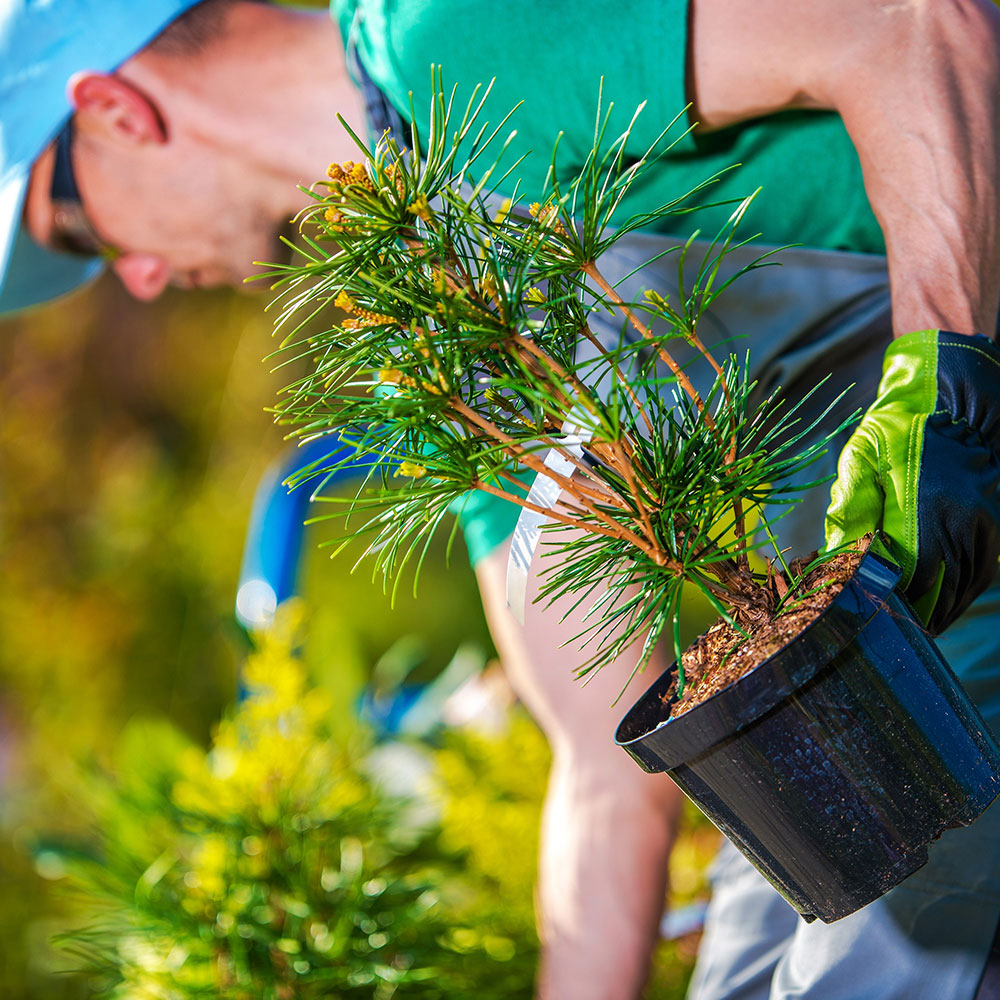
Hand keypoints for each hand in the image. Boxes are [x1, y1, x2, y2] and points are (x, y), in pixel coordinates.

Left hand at [825, 330, 999, 633]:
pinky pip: (985, 569)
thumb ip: (848, 509)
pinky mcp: (997, 521)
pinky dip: (966, 590)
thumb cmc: (901, 428)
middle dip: (920, 616)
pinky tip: (946, 599)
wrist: (957, 397)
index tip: (876, 619)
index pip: (913, 579)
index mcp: (927, 512)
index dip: (896, 604)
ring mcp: (987, 524)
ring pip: (968, 586)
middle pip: (944, 591)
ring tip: (921, 626)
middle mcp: (964, 524)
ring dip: (944, 609)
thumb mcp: (862, 461)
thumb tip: (833, 553)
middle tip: (897, 633)